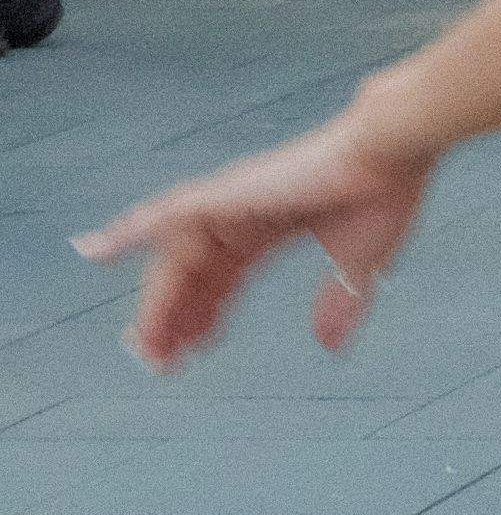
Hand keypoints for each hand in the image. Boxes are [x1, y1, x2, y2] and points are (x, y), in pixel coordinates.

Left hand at [86, 117, 430, 368]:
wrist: (392, 151)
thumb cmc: (384, 194)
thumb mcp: (359, 264)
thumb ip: (340, 303)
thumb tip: (329, 345)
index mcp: (272, 231)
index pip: (226, 281)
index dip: (209, 316)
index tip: (193, 353)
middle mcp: (241, 217)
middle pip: (193, 276)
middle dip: (176, 320)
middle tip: (158, 363)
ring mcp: (228, 204)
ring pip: (175, 261)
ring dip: (157, 303)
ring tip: (142, 345)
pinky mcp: (222, 194)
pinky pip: (161, 215)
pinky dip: (126, 232)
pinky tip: (93, 251)